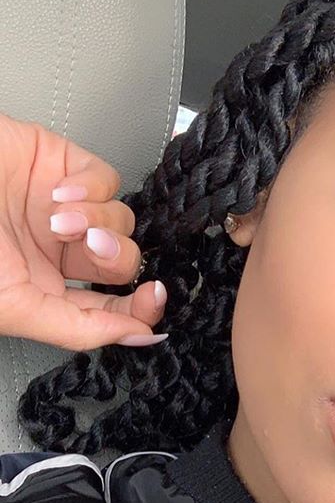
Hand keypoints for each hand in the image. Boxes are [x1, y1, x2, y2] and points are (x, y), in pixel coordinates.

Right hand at [0, 112, 168, 349]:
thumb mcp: (13, 305)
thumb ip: (76, 327)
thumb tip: (139, 336)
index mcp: (45, 291)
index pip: (112, 308)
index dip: (141, 308)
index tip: (153, 300)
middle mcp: (57, 254)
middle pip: (123, 264)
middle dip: (116, 258)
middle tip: (87, 248)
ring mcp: (63, 210)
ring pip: (121, 222)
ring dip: (98, 221)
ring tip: (55, 219)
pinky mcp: (62, 166)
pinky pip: (107, 180)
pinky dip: (91, 188)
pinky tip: (57, 193)